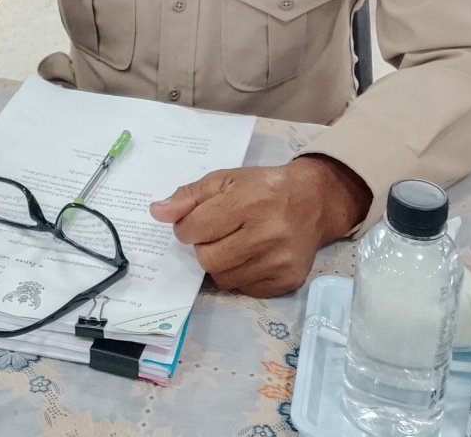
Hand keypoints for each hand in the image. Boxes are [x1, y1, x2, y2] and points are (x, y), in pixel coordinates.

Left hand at [149, 155, 372, 297]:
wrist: (313, 201)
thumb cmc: (263, 188)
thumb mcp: (224, 180)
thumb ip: (189, 196)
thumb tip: (157, 212)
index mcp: (248, 202)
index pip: (195, 228)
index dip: (186, 227)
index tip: (195, 222)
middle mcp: (266, 234)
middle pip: (207, 259)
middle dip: (203, 247)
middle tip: (216, 234)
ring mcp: (279, 261)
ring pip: (223, 278)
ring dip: (219, 264)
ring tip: (233, 244)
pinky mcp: (287, 281)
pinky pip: (244, 290)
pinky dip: (239, 276)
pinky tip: (249, 257)